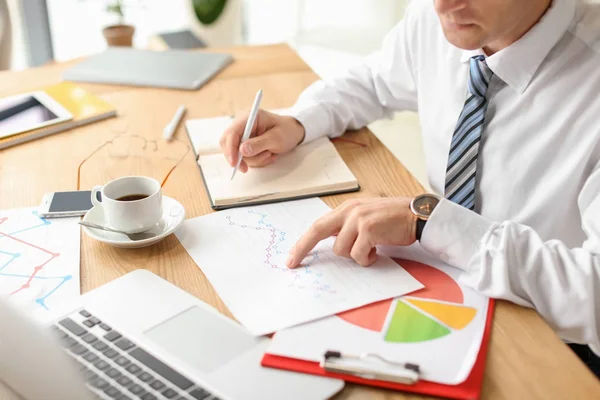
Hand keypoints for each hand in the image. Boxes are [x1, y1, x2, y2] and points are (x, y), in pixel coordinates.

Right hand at [219, 108, 305, 172]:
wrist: (294, 132)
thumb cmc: (287, 131)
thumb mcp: (276, 138)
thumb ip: (259, 144)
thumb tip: (242, 151)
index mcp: (248, 117)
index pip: (232, 133)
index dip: (230, 149)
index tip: (234, 163)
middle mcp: (242, 124)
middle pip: (228, 144)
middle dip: (238, 158)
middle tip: (245, 169)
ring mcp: (243, 135)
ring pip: (237, 154)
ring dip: (254, 159)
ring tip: (270, 153)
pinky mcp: (246, 144)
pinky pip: (245, 157)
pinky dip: (256, 160)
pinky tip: (268, 155)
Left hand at [286, 197, 417, 267]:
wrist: (417, 214)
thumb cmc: (393, 219)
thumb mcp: (366, 218)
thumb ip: (348, 226)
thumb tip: (332, 243)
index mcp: (347, 208)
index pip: (318, 225)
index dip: (303, 242)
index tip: (292, 256)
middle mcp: (349, 211)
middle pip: (317, 231)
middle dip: (302, 248)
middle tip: (292, 263)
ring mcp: (358, 219)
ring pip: (341, 250)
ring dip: (355, 256)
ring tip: (370, 250)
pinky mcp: (369, 230)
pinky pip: (358, 255)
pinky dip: (367, 259)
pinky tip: (377, 252)